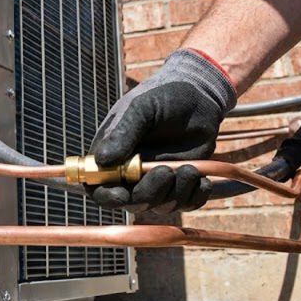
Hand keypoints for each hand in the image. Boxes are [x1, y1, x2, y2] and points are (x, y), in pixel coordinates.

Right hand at [88, 49, 235, 212]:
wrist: (198, 95)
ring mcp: (157, 180)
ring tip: (190, 169)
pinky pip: (186, 204)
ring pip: (160, 206)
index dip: (107, 196)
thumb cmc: (163, 96)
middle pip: (131, 202)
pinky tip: (201, 179)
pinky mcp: (181, 183)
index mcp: (111, 155)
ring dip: (176, 193)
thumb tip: (101, 160)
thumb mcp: (140, 108)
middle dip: (149, 194)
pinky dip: (195, 197)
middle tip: (165, 172)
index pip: (99, 187)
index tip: (121, 194)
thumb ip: (122, 133)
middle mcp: (131, 173)